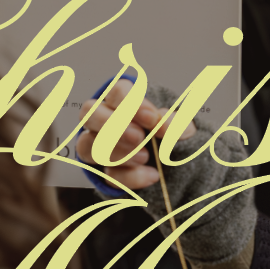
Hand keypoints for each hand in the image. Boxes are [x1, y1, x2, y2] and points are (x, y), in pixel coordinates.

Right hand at [74, 78, 195, 189]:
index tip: (152, 118)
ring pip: (87, 145)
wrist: (179, 168)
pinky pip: (106, 175)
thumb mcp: (182, 126)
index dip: (131, 104)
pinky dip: (129, 177)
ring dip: (116, 152)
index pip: (116, 92)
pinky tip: (151, 175)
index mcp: (124, 101)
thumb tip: (162, 123)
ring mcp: (99, 147)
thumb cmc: (174, 137)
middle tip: (139, 137)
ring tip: (145, 158)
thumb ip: (175, 122)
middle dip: (113, 125)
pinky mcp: (105, 173)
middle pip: (89, 112)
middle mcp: (104, 121)